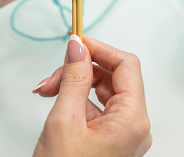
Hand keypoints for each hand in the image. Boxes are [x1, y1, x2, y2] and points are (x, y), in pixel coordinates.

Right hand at [32, 35, 151, 156]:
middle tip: (54, 74)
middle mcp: (134, 127)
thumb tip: (77, 47)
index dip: (100, 49)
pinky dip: (77, 102)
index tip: (76, 42)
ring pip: (104, 92)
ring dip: (75, 85)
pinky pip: (99, 109)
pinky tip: (58, 103)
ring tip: (49, 90)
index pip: (126, 65)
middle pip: (113, 77)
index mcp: (132, 120)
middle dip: (81, 70)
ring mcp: (124, 135)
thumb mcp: (64, 120)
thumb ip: (73, 78)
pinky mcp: (112, 140)